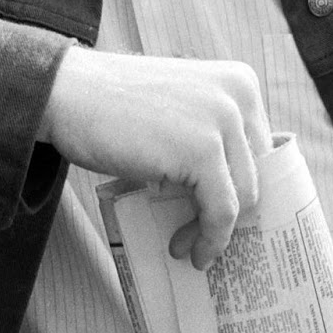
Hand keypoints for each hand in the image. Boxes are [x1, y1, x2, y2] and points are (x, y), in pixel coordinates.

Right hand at [40, 47, 270, 268]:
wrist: (69, 93)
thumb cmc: (117, 108)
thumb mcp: (181, 111)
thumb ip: (213, 134)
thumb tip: (241, 196)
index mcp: (240, 82)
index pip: (263, 151)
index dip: (244, 189)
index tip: (224, 219)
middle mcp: (240, 95)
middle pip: (257, 175)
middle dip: (231, 213)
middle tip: (199, 237)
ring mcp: (223, 119)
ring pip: (244, 197)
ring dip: (217, 232)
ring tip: (186, 246)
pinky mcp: (202, 149)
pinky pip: (222, 210)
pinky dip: (210, 238)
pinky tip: (188, 250)